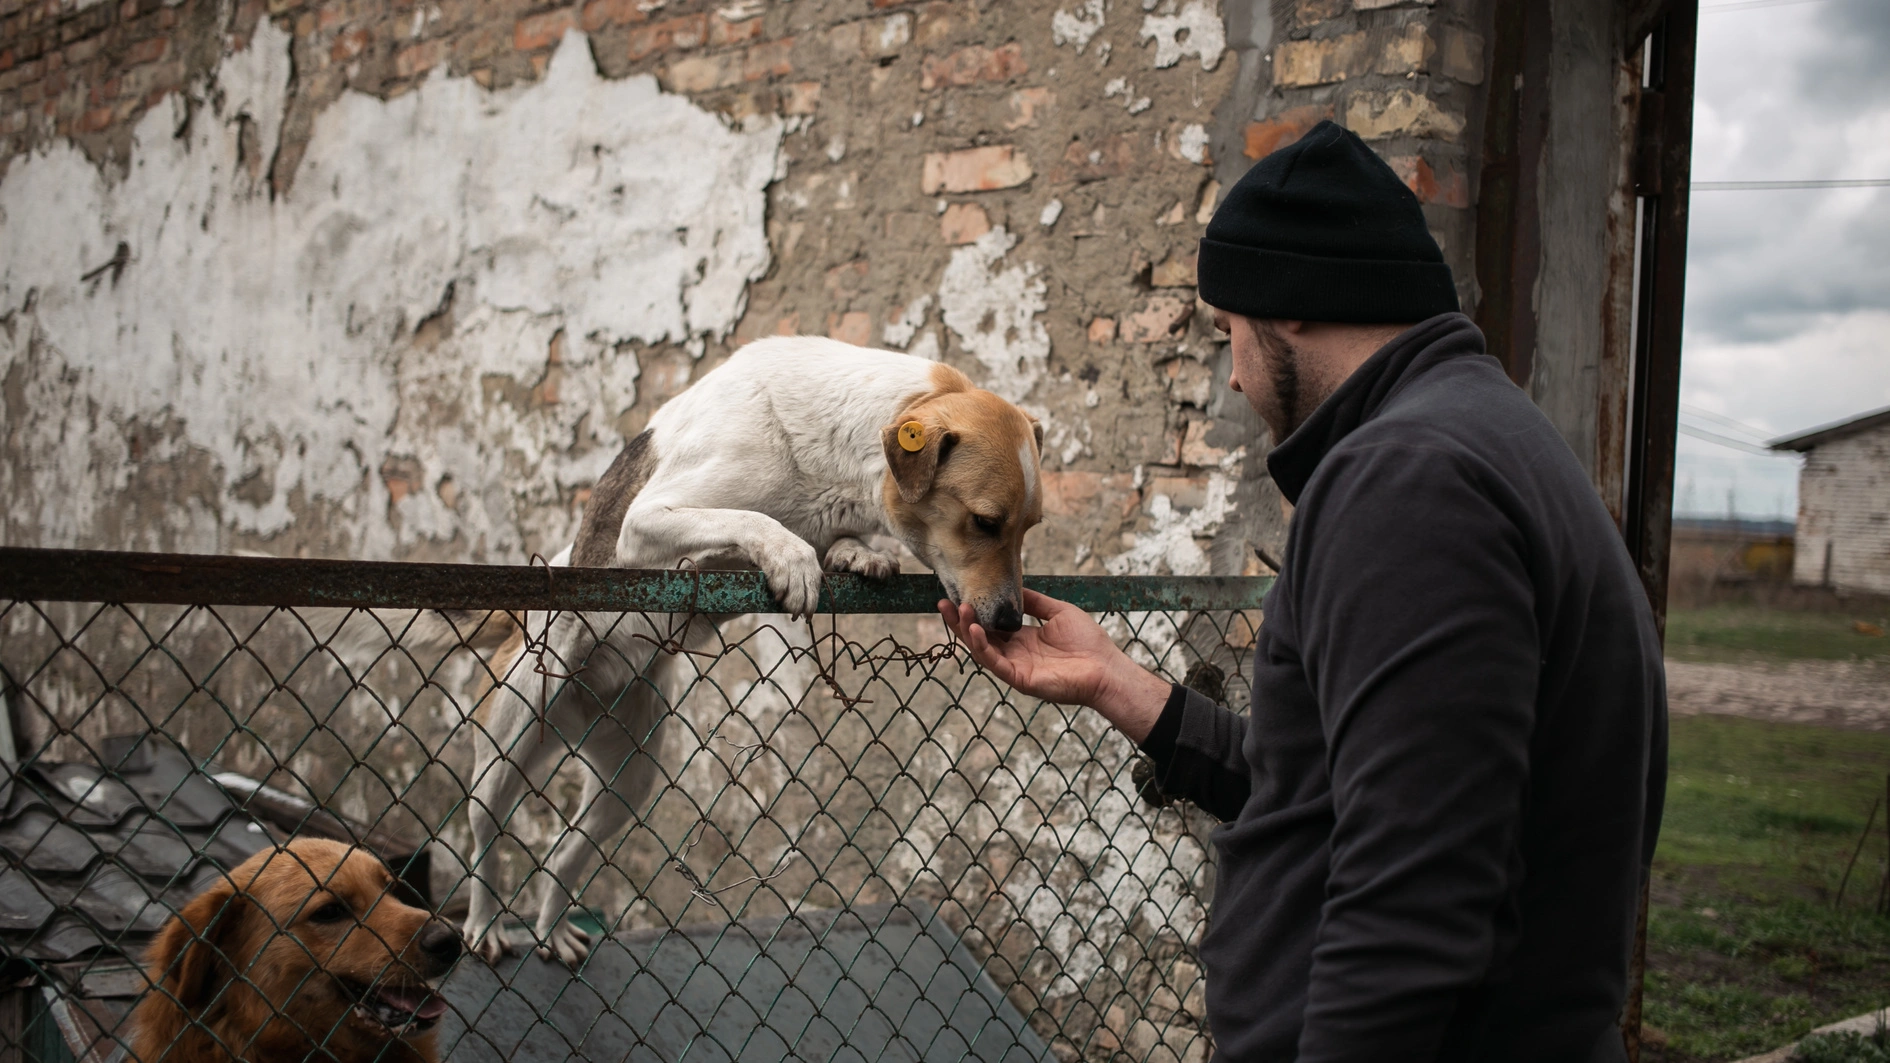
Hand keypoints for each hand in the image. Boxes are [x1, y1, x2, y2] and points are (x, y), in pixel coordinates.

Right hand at [938, 589, 1170, 741]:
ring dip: (966, 630)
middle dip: (959, 620)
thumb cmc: (1088, 642)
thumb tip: (1016, 588)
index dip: (973, 612)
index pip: (990, 625)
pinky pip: (995, 662)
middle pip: (979, 636)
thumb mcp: (1059, 613)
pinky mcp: (1020, 679)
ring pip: (982, 649)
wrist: (1106, 668)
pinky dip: (982, 646)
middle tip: (943, 602)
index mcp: (1023, 639)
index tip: (958, 594)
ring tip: (957, 609)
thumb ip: (1036, 602)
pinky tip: (975, 628)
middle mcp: (1015, 653)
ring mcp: (1015, 667)